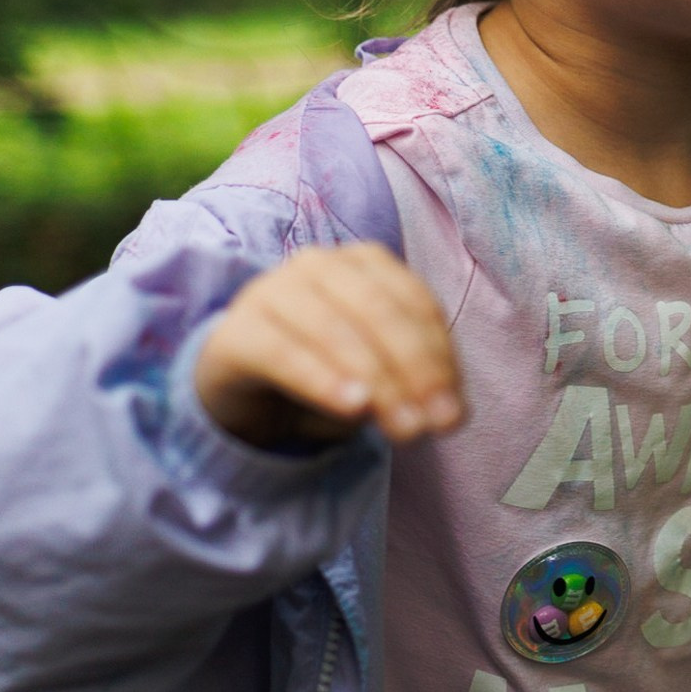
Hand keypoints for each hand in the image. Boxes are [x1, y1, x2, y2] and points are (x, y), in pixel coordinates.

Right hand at [194, 244, 464, 450]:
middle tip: (433, 426)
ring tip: (403, 427)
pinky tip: (352, 407)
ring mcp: (271, 290)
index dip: (439, 356)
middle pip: (378, 312)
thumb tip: (449, 413)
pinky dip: (322, 379)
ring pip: (335, 330)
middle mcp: (318, 264)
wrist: (240, 388)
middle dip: (414, 371)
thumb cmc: (323, 371)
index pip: (413, 301)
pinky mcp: (235, 331)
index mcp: (364, 263)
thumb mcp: (377, 375)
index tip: (455, 412)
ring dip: (377, 382)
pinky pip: (283, 353)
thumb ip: (413, 383)